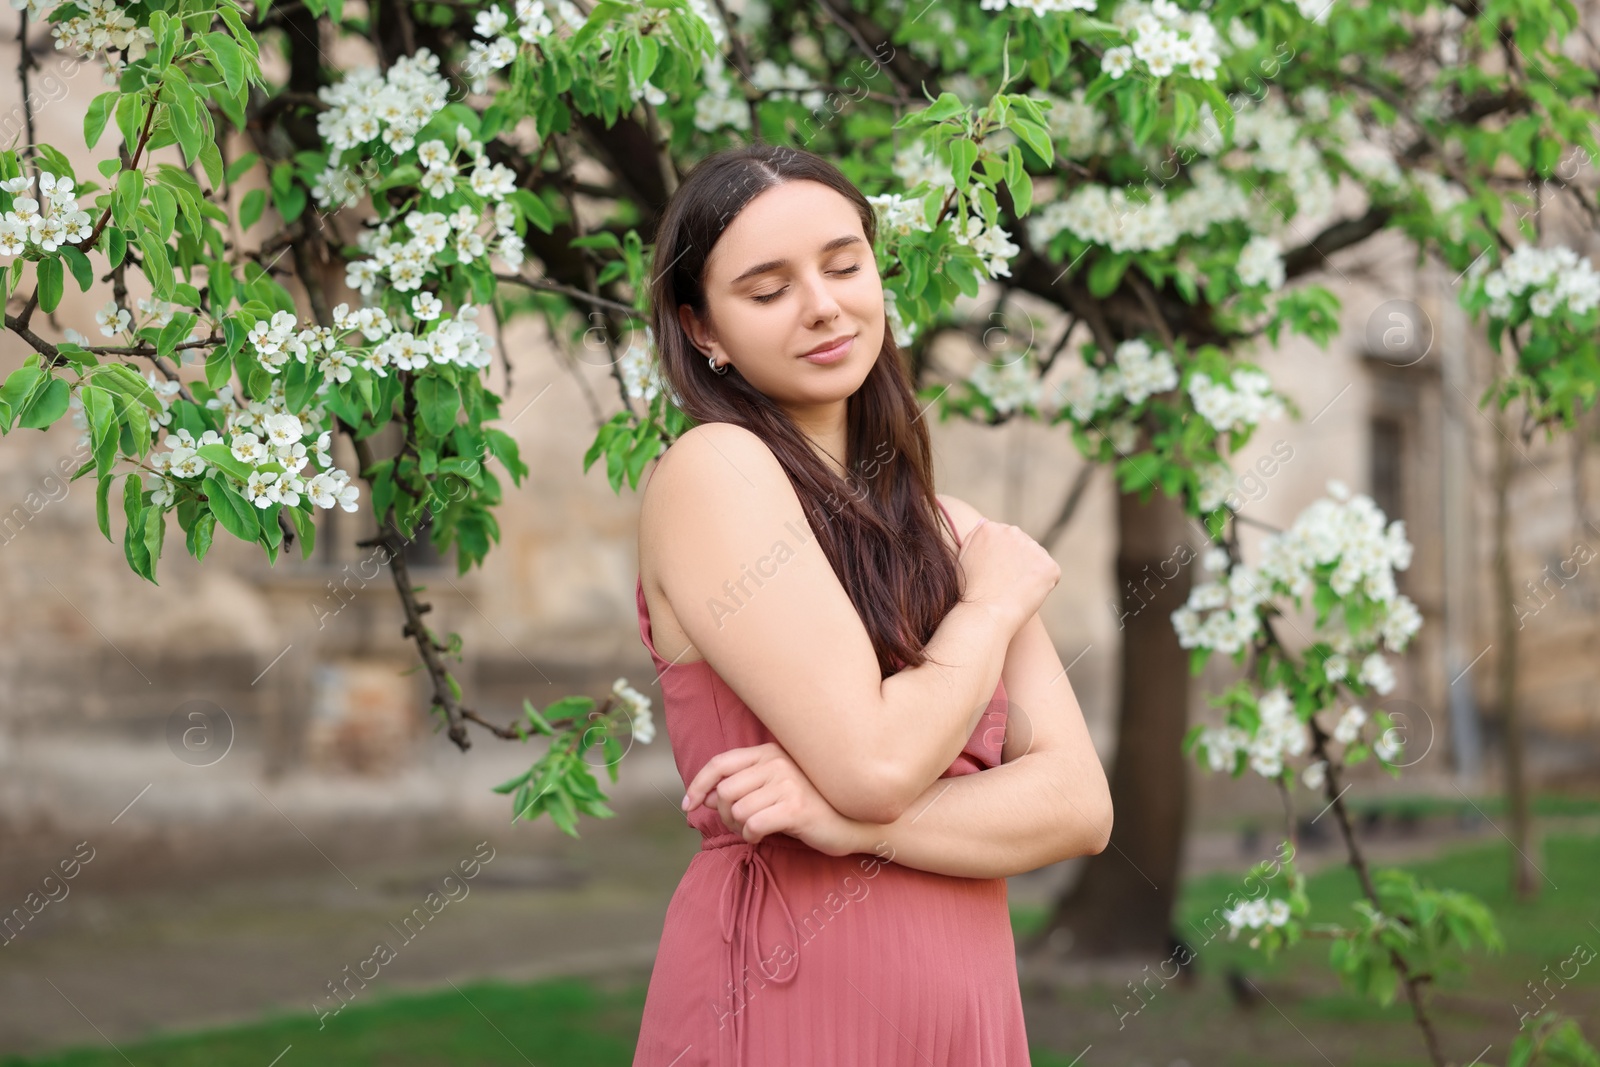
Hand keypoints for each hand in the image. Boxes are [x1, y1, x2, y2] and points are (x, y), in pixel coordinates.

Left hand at [681, 743, 870, 856]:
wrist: (856, 822)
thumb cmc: (812, 806)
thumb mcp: (778, 786)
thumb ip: (748, 783)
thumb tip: (707, 795)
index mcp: (769, 752)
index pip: (720, 763)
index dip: (698, 784)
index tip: (689, 805)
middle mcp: (777, 762)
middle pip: (724, 791)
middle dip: (723, 814)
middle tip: (740, 825)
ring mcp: (787, 783)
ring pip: (736, 810)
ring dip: (738, 828)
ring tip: (756, 830)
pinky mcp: (795, 807)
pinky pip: (752, 825)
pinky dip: (751, 836)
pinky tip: (763, 836)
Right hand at [956, 516, 1058, 631]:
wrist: (985, 613)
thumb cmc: (969, 591)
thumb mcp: (962, 558)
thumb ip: (974, 536)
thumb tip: (985, 520)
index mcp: (990, 528)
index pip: (1004, 540)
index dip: (999, 561)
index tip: (991, 576)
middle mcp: (1012, 532)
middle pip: (1021, 546)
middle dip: (1016, 563)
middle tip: (1002, 586)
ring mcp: (1033, 547)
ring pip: (1036, 559)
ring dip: (1029, 573)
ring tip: (1013, 592)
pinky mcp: (1049, 565)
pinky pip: (1050, 575)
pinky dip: (1042, 586)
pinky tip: (1026, 596)